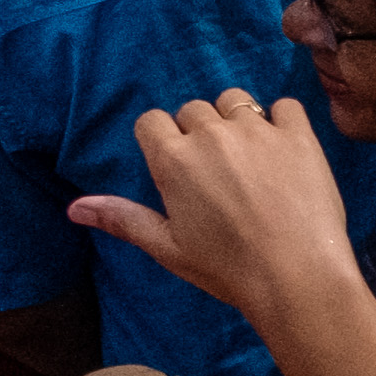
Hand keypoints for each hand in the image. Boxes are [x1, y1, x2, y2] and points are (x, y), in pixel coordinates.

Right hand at [68, 92, 364, 322]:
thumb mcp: (167, 246)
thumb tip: (75, 207)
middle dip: (199, 132)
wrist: (296, 275)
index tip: (179, 166)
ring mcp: (258, 131)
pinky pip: (285, 106)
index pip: (152, 121)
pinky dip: (282, 121)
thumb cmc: (227, 267)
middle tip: (218, 172)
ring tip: (248, 157)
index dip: (162, 140)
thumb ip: (122, 218)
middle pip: (193, 109)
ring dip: (236, 119)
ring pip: (235, 100)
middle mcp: (212, 134)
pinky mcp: (299, 135)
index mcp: (173, 159)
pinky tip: (284, 151)